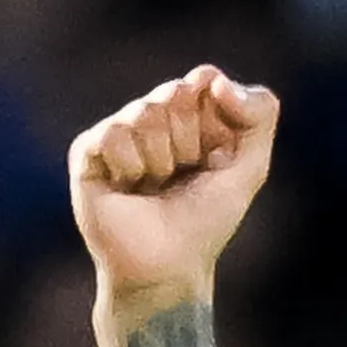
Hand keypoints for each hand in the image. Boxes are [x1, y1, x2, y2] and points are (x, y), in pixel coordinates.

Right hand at [71, 65, 279, 304]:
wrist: (166, 268)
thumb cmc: (205, 222)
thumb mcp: (251, 168)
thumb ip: (259, 113)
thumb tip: (213, 79)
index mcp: (189, 112)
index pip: (203, 80)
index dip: (213, 122)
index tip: (214, 159)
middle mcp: (151, 115)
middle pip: (174, 92)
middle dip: (187, 142)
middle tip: (179, 176)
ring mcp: (118, 131)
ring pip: (144, 112)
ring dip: (159, 160)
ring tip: (153, 186)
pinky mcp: (87, 151)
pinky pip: (114, 134)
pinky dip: (130, 166)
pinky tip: (128, 188)